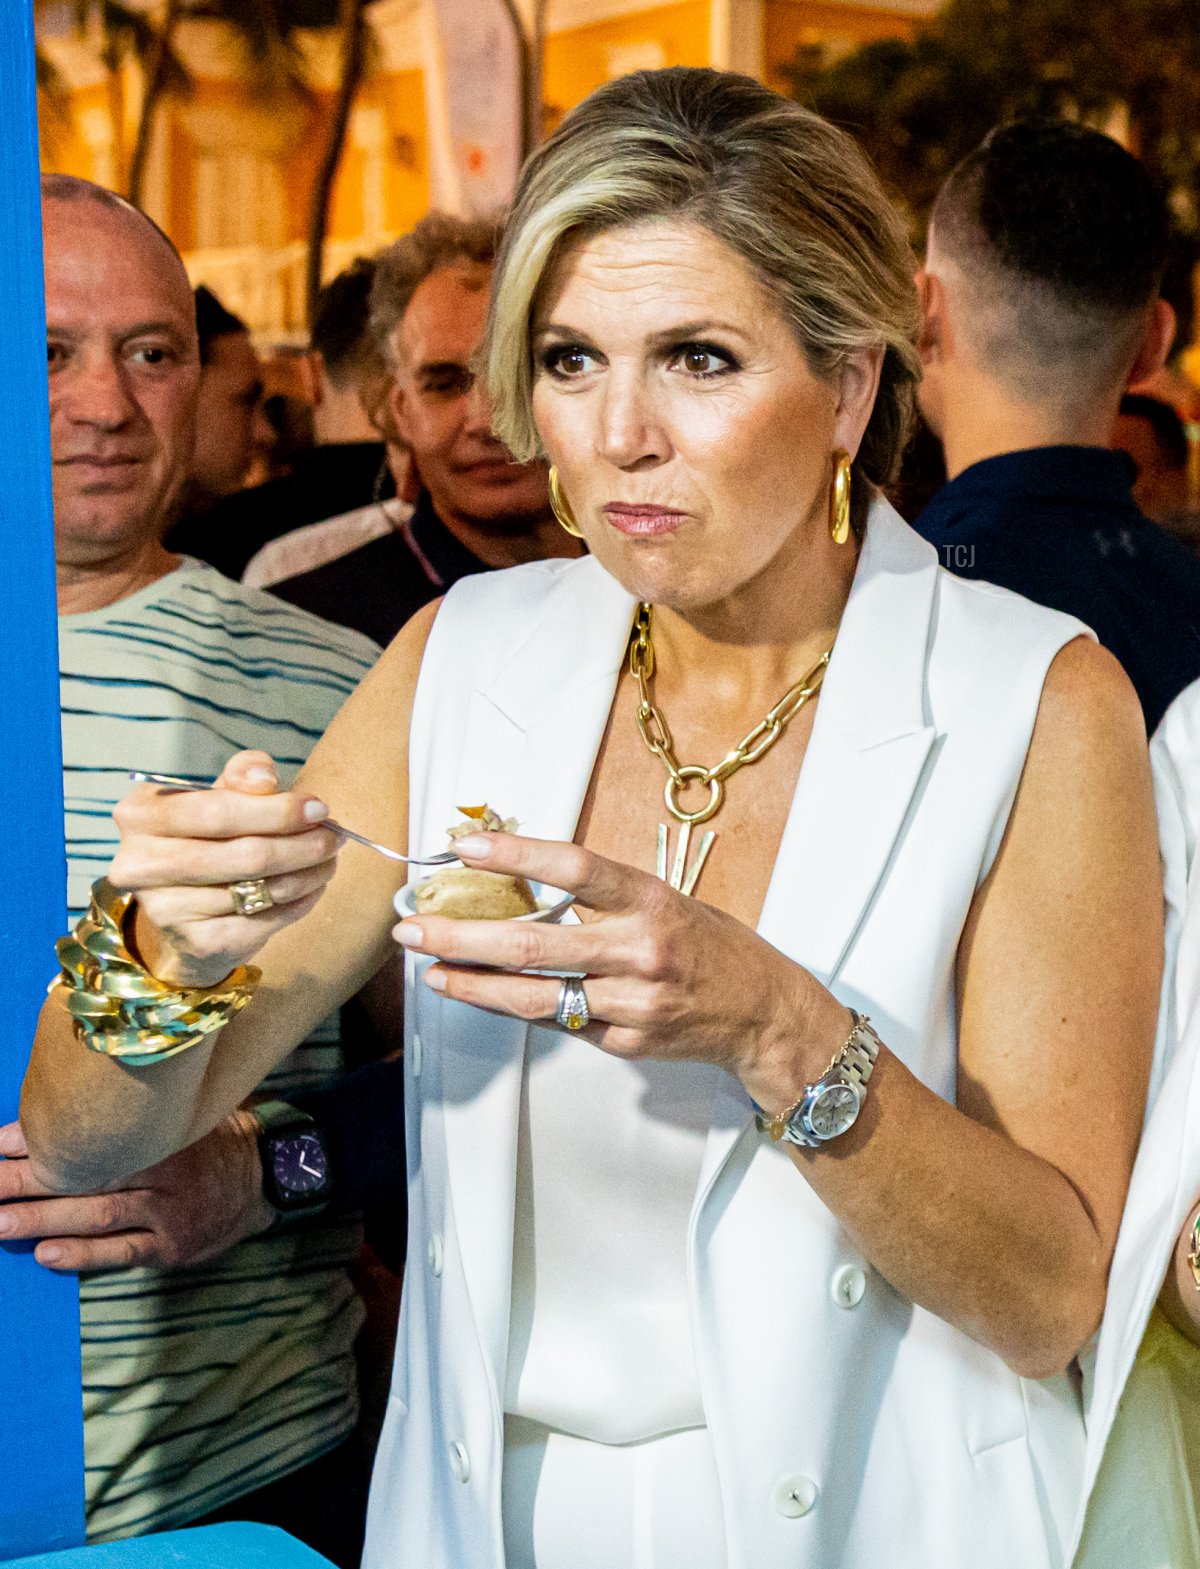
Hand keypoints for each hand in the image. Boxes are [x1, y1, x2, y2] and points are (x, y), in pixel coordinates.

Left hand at [0, 1113, 274, 1272]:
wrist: (265, 1177)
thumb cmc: (207, 1140)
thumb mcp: (178, 1113)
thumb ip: (134, 1114)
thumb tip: (62, 1103)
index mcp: (161, 1129)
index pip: (94, 1135)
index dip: (43, 1138)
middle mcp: (164, 1167)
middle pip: (87, 1174)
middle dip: (27, 1180)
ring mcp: (168, 1210)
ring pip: (98, 1215)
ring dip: (42, 1219)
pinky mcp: (171, 1246)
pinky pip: (123, 1252)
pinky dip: (84, 1255)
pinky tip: (47, 1255)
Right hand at [110, 749, 340, 986]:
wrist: (185, 909)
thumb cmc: (206, 837)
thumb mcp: (217, 795)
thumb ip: (242, 776)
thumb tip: (265, 780)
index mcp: (140, 815)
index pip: (217, 811)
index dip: (276, 810)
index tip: (319, 808)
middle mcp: (141, 864)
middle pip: (245, 854)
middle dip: (301, 844)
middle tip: (335, 837)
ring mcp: (166, 909)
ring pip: (261, 888)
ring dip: (308, 873)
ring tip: (328, 859)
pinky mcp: (197, 942)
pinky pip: (266, 920)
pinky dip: (300, 901)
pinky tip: (312, 887)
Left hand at [392, 832, 846, 1105]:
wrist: (765, 1013)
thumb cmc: (709, 945)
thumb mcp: (663, 900)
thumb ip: (601, 898)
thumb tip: (519, 883)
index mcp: (650, 899)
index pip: (573, 868)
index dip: (515, 855)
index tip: (462, 847)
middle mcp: (641, 949)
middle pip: (535, 944)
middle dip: (462, 936)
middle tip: (412, 927)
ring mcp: (634, 1002)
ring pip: (536, 996)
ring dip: (474, 984)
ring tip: (430, 970)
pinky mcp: (628, 1042)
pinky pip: (560, 1025)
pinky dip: (516, 1009)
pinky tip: (482, 995)